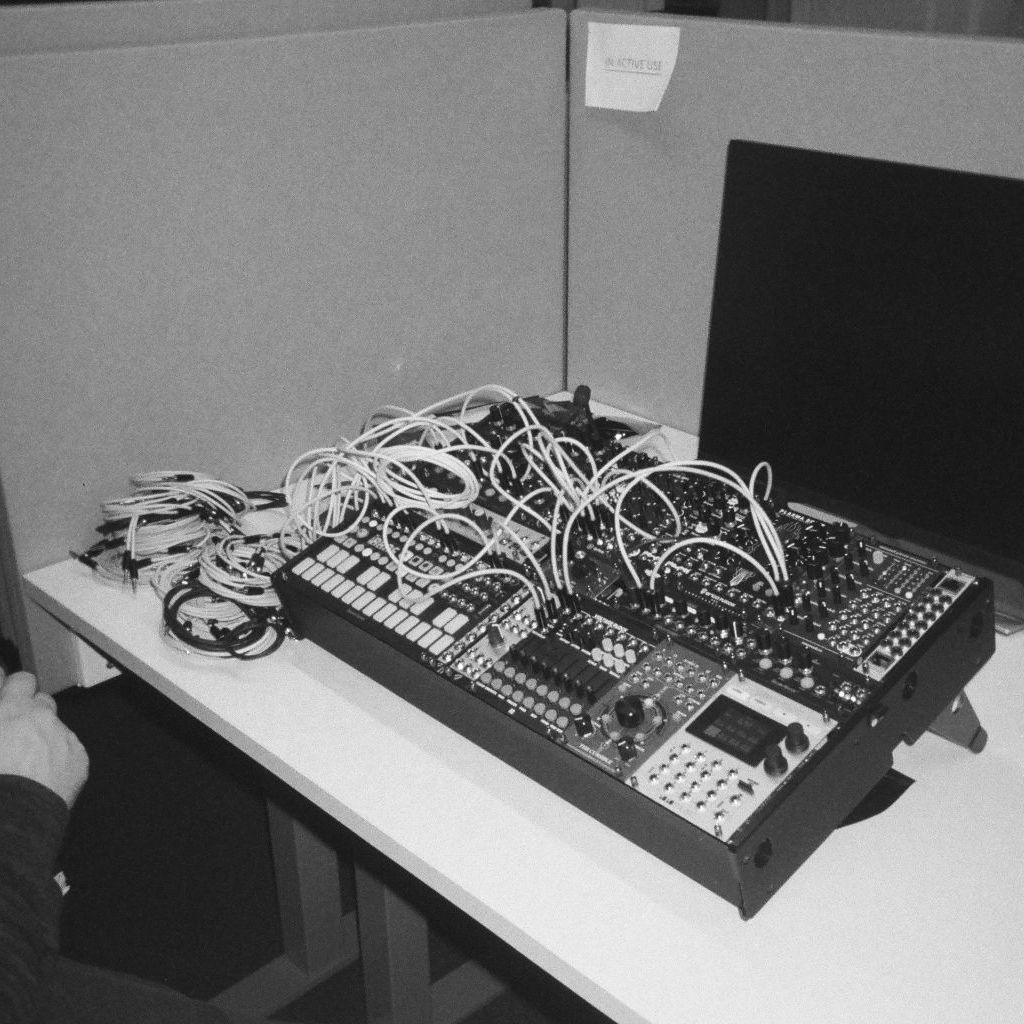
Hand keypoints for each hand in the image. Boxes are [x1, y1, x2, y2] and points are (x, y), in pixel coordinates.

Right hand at [0, 669, 88, 807]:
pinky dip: (60, 758)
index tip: (12, 695)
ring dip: (46, 738)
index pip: (21, 680)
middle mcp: (41, 717)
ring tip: (29, 763)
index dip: (16, 688)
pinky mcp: (79, 756)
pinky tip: (44, 776)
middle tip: (19, 733)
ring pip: (56, 728)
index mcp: (12, 710)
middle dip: (32, 712)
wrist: (15, 814)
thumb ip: (0, 721)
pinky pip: (71, 749)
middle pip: (42, 701)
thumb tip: (4, 725)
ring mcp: (63, 735)